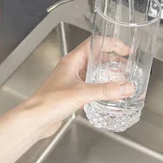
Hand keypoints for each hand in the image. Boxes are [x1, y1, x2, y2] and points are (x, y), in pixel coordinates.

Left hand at [20, 38, 134, 139]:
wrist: (35, 119)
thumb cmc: (48, 102)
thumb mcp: (82, 93)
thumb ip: (106, 90)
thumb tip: (126, 87)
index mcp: (72, 60)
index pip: (95, 43)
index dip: (112, 44)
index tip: (126, 50)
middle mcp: (72, 68)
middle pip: (97, 57)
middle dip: (114, 60)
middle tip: (128, 65)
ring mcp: (72, 81)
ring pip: (94, 72)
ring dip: (109, 74)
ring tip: (122, 79)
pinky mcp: (72, 94)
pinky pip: (91, 86)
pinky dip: (102, 88)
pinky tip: (109, 95)